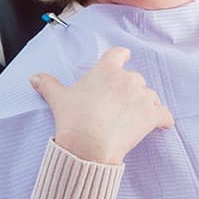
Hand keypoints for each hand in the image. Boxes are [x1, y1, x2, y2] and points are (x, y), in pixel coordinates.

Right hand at [30, 46, 173, 163]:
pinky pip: (164, 115)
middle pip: (134, 78)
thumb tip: (33, 78)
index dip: (122, 56)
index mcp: (106, 70)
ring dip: (145, 104)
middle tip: (118, 106)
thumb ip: (48, 84)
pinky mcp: (151, 115)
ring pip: (149, 95)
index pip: (118, 54)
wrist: (88, 145)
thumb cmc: (73, 119)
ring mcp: (142, 96)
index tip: (124, 58)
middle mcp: (127, 78)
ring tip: (133, 118)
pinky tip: (162, 125)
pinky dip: (163, 120)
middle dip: (129, 90)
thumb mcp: (58, 98)